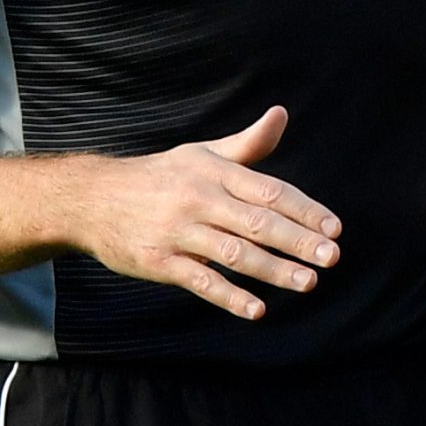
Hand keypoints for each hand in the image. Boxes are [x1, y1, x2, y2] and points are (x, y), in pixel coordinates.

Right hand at [70, 107, 341, 320]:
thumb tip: (281, 115)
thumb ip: (247, 144)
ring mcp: (178, 231)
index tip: (335, 229)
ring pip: (234, 253)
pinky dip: (229, 296)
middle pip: (258, 222)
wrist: (91, 198)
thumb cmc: (161, 176)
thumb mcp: (202, 154)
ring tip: (308, 282)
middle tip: (332, 257)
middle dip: (297, 241)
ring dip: (273, 270)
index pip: (271, 191)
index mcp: (216, 172)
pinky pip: (199, 281)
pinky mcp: (158, 261)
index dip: (305, 210)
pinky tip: (257, 310)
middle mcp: (200, 199)